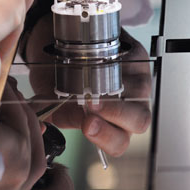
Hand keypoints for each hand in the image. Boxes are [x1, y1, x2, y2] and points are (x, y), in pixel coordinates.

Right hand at [27, 33, 152, 157]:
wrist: (56, 46)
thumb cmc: (58, 79)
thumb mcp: (55, 100)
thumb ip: (59, 113)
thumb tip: (50, 121)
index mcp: (112, 126)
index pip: (118, 143)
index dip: (106, 137)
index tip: (87, 125)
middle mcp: (130, 108)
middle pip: (139, 121)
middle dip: (116, 114)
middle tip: (91, 104)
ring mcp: (138, 82)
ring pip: (139, 92)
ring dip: (113, 87)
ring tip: (91, 80)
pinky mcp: (138, 57)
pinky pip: (133, 63)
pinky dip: (115, 62)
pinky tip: (96, 59)